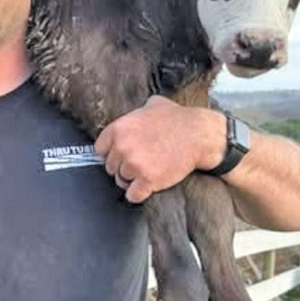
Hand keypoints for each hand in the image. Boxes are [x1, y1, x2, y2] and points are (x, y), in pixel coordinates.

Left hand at [94, 97, 225, 203]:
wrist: (199, 136)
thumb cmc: (179, 119)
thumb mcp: (154, 104)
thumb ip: (138, 111)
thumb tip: (136, 112)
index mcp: (119, 129)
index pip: (100, 149)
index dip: (112, 153)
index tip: (121, 155)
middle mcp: (122, 147)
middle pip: (110, 167)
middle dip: (123, 167)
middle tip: (139, 163)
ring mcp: (134, 165)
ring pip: (121, 181)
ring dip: (132, 180)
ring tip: (146, 172)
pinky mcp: (147, 181)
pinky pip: (133, 195)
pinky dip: (139, 194)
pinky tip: (147, 187)